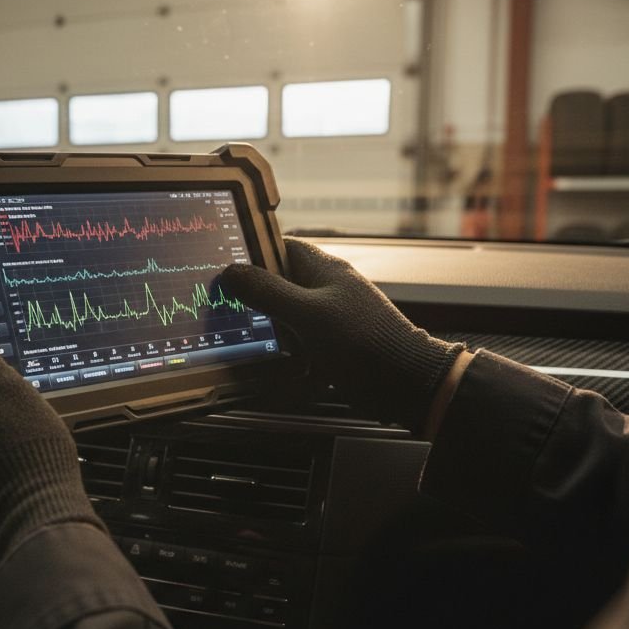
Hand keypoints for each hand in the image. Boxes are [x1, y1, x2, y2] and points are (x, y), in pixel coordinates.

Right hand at [222, 239, 463, 431]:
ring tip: (241, 338)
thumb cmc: (363, 340)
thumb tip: (232, 271)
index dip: (252, 251)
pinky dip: (283, 354)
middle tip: (224, 306)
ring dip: (267, 328)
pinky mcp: (331, 346)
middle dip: (254, 296)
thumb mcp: (308, 313)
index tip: (223, 264)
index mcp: (323, 269)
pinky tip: (268, 366)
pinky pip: (297, 345)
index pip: (280, 246)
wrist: (404, 382)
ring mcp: (329, 319)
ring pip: (285, 316)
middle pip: (278, 283)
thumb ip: (268, 292)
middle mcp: (325, 289)